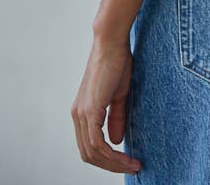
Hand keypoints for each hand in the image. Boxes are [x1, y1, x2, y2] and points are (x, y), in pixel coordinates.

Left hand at [71, 36, 142, 174]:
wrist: (111, 42)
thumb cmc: (116, 63)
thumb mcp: (118, 96)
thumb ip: (115, 118)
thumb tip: (116, 141)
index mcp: (82, 112)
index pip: (89, 146)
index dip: (107, 158)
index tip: (127, 161)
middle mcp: (77, 115)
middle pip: (88, 154)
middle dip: (110, 165)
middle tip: (132, 167)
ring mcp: (82, 113)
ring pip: (92, 152)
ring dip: (113, 163)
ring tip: (133, 164)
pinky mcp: (90, 110)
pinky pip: (97, 143)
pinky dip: (112, 155)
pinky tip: (126, 156)